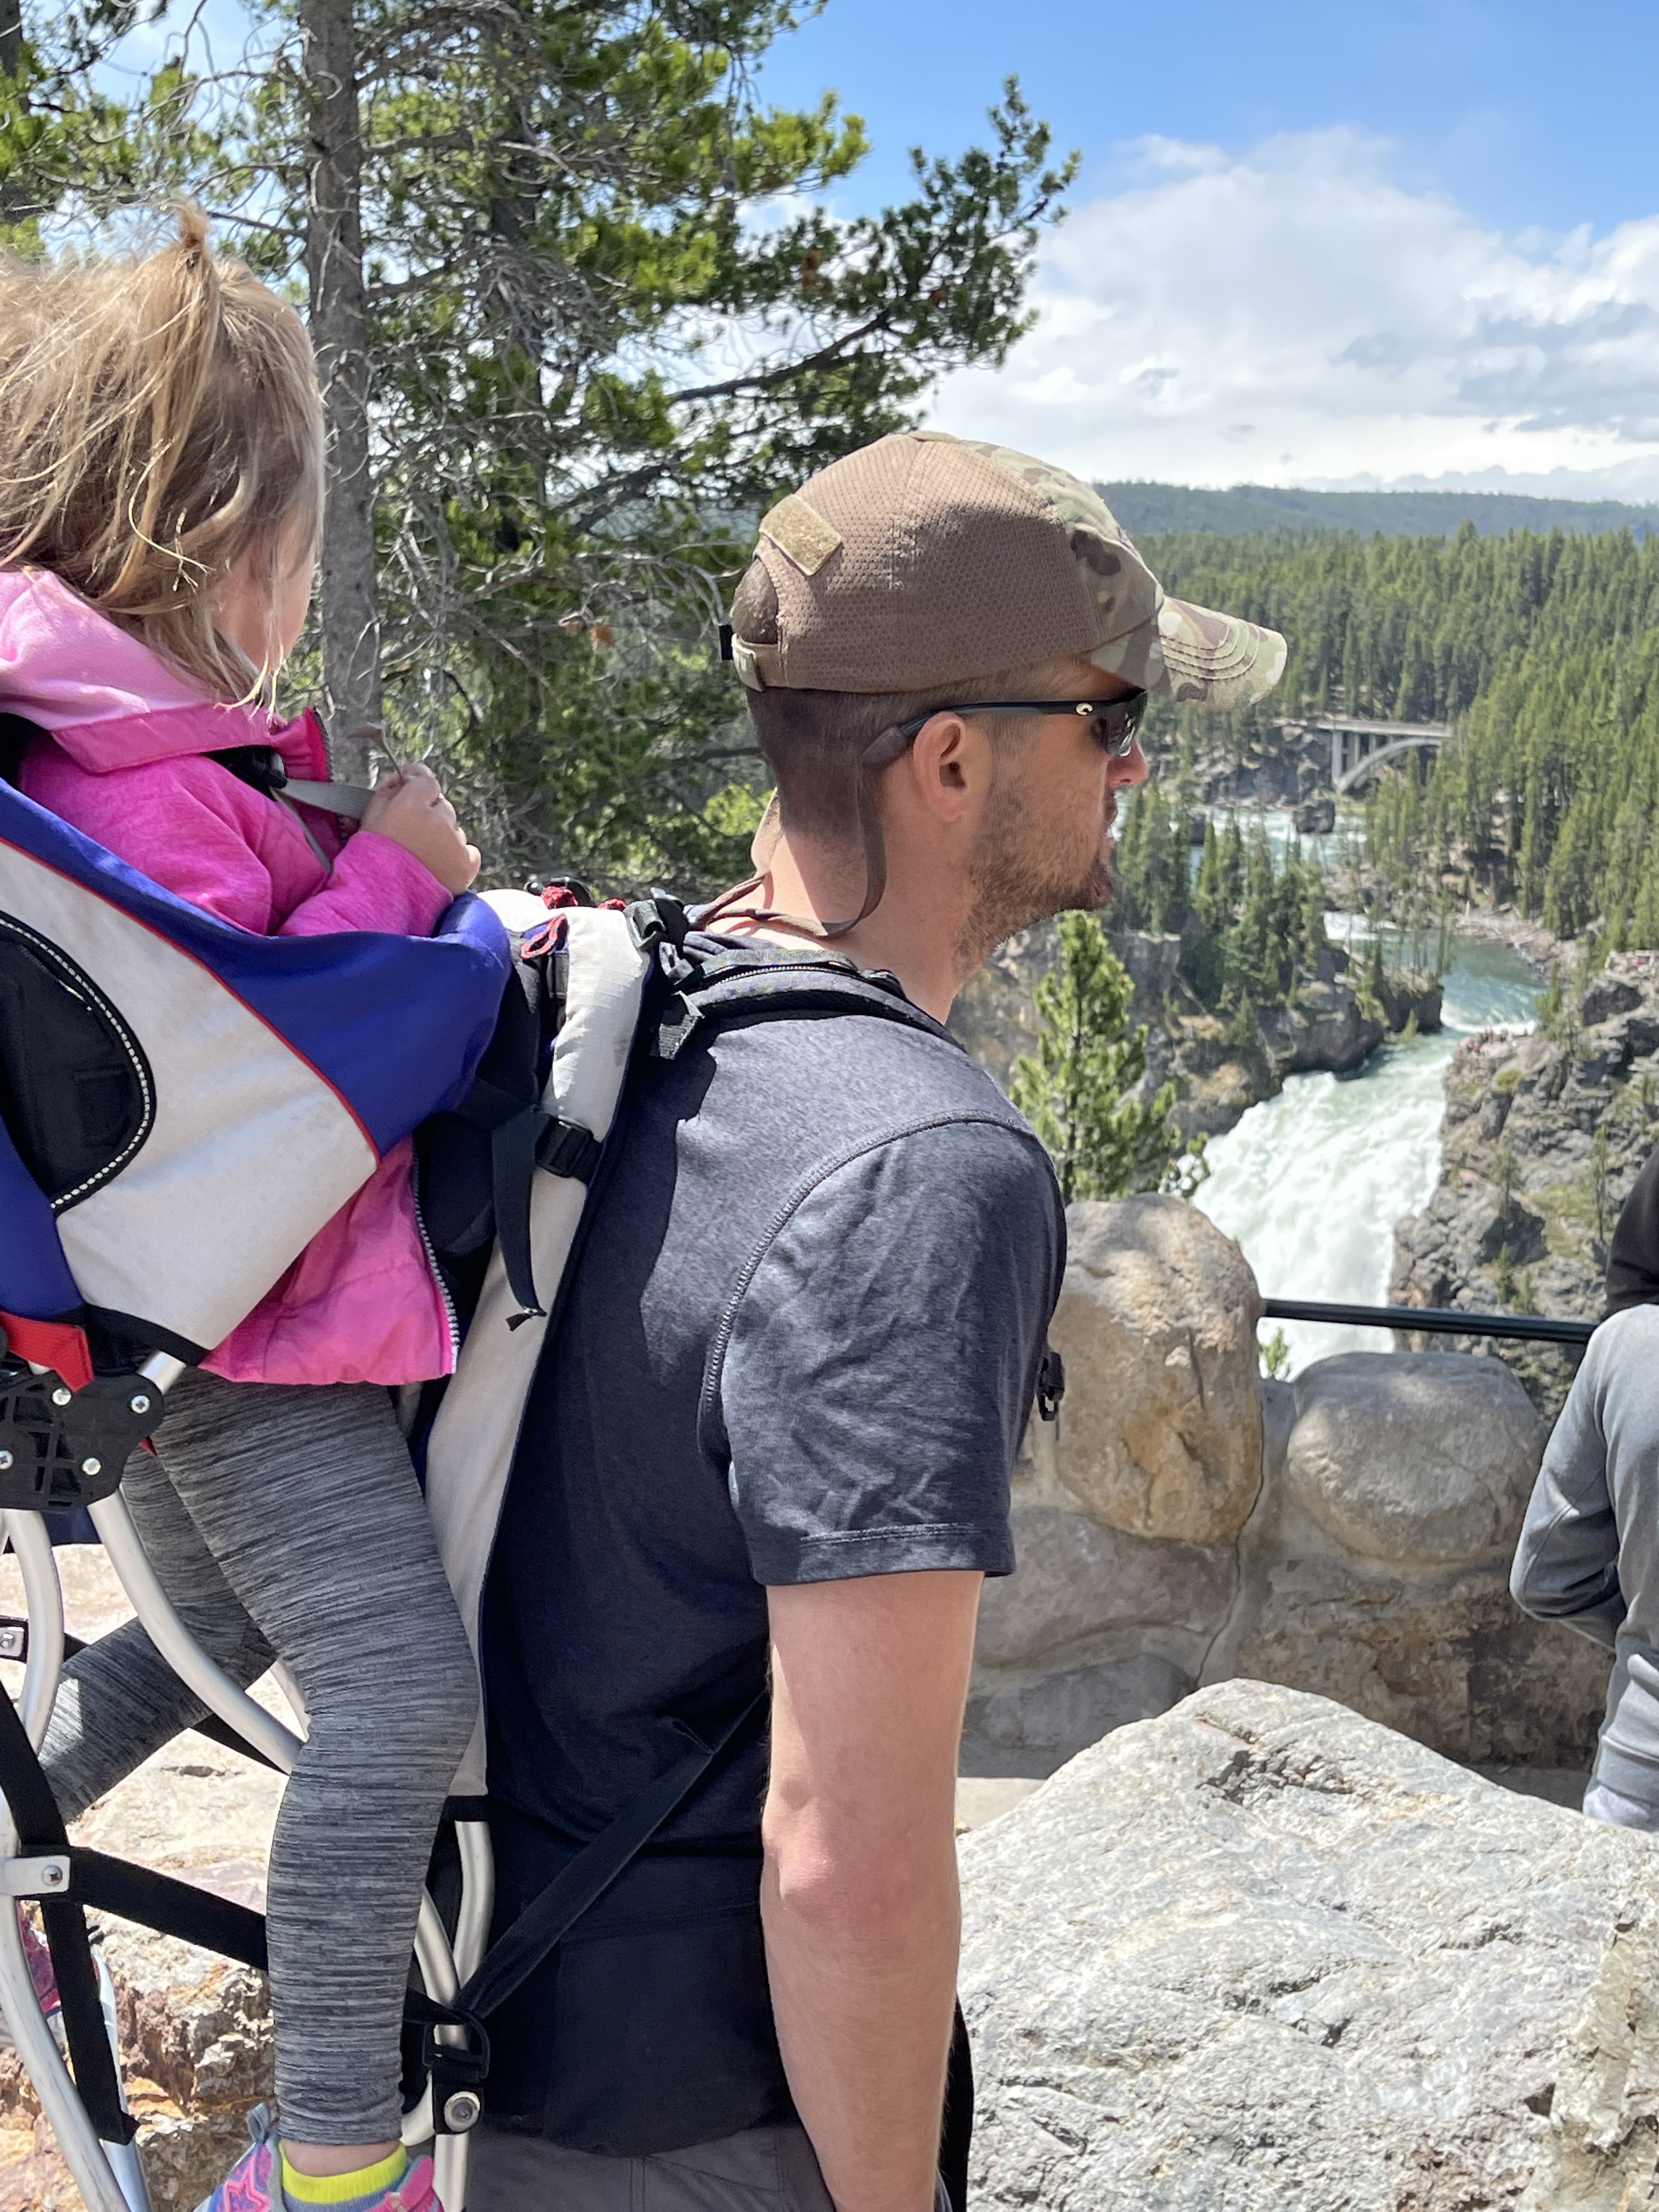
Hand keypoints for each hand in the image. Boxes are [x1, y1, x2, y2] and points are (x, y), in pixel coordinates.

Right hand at [361, 762, 479, 893]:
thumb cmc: (372, 857)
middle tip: (412, 836)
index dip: (418, 785)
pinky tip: (440, 866)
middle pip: (442, 806)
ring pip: (454, 829)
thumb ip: (389, 790)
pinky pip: (469, 852)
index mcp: (412, 804)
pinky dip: (459, 857)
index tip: (412, 790)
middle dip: (430, 816)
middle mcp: (438, 819)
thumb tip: (405, 776)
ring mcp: (455, 842)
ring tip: (422, 858)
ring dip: (443, 837)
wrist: (382, 899)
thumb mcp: (370, 816)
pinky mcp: (466, 864)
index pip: (426, 780)